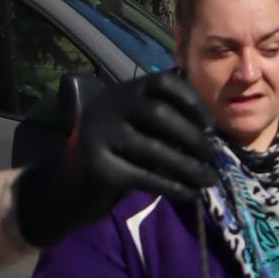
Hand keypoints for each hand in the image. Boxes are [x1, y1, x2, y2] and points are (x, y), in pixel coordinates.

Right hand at [13, 70, 215, 247]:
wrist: (66, 188)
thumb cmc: (111, 155)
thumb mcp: (132, 129)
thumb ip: (161, 123)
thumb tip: (208, 136)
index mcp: (120, 92)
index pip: (163, 82)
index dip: (192, 102)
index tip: (209, 126)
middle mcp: (108, 108)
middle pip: (161, 114)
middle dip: (193, 137)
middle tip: (212, 157)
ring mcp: (100, 136)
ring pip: (156, 149)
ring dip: (189, 167)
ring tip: (208, 180)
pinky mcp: (100, 168)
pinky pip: (146, 176)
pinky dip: (174, 187)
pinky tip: (190, 195)